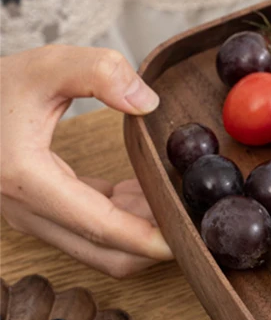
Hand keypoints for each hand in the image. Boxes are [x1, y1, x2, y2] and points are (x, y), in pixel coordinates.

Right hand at [1, 45, 173, 277]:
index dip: (149, 239)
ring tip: (173, 194)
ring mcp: (33, 216)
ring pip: (101, 248)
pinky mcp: (42, 212)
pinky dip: (124, 218)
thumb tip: (147, 102)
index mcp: (26, 180)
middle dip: (154, 246)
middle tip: (195, 221)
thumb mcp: (46, 65)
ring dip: (141, 230)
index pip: (100, 227)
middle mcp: (27, 210)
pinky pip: (91, 230)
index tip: (189, 238)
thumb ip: (97, 72)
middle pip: (106, 254)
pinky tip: (144, 190)